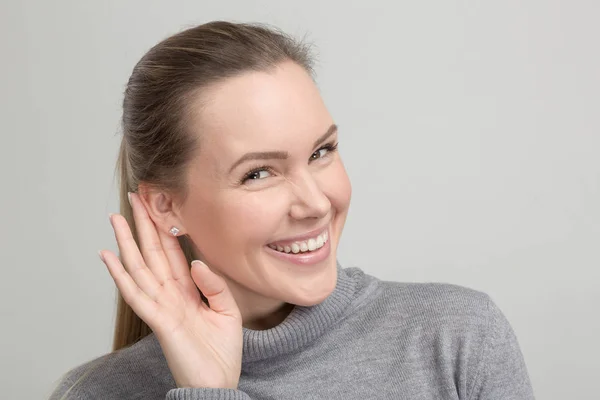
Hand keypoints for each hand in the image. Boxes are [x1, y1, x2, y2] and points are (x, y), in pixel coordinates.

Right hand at [98, 192, 242, 388]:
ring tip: (115, 218)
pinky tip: (109, 256)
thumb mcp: (227, 310)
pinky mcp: (159, 320)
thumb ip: (214, 285)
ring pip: (139, 267)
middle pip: (152, 252)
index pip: (172, 252)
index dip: (165, 228)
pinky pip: (137, 294)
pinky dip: (120, 275)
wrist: (218, 383)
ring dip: (126, 243)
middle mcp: (170, 293)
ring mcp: (161, 306)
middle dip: (143, 225)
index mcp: (187, 289)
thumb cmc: (222, 351)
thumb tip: (197, 262)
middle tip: (134, 196)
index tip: (158, 204)